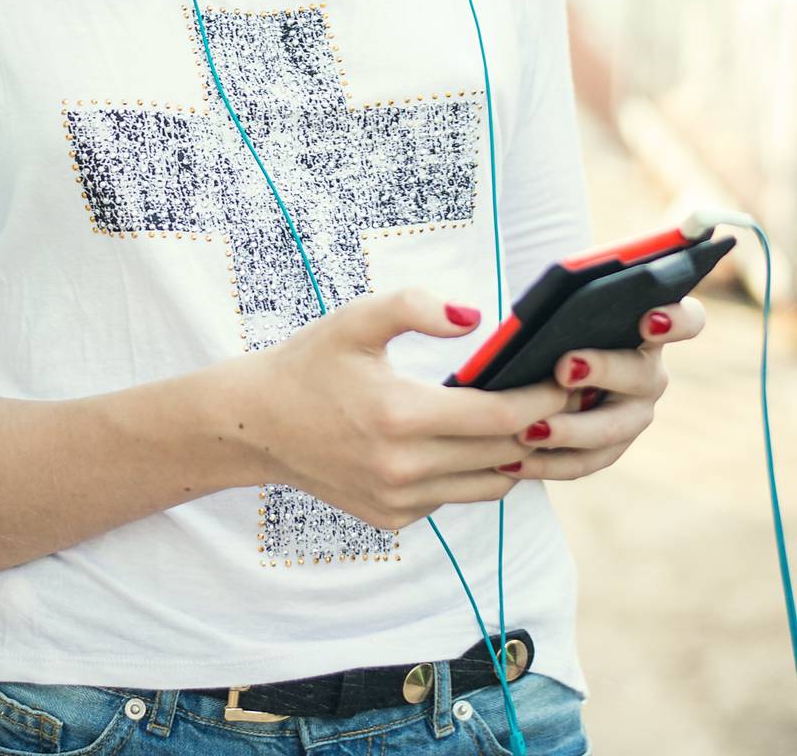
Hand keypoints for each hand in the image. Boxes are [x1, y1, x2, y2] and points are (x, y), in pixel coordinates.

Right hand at [243, 288, 571, 529]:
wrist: (256, 424)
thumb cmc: (310, 364)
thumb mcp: (356, 320)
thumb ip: (416, 307)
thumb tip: (476, 319)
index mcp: (400, 416)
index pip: (499, 417)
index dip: (543, 401)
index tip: (568, 380)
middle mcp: (403, 468)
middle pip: (504, 455)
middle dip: (543, 426)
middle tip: (569, 396)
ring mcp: (399, 500)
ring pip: (489, 486)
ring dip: (516, 455)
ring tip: (535, 419)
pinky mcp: (393, 518)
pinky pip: (455, 497)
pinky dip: (475, 472)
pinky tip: (479, 441)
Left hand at [494, 296, 707, 480]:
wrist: (539, 360)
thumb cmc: (555, 318)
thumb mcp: (563, 303)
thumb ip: (567, 299)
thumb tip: (542, 305)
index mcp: (648, 329)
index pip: (686, 320)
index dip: (675, 320)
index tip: (648, 320)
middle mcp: (648, 373)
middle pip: (640, 376)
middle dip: (603, 370)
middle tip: (564, 368)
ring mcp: (632, 414)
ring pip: (612, 429)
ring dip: (571, 430)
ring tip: (530, 430)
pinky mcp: (608, 448)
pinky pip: (584, 462)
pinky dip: (547, 464)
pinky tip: (511, 461)